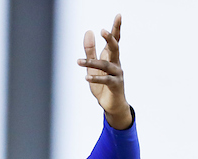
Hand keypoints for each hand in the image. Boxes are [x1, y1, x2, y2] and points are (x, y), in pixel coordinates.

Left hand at [78, 14, 131, 129]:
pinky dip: (95, 78)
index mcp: (111, 57)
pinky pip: (105, 80)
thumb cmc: (103, 85)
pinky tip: (86, 77)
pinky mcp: (115, 85)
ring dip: (91, 62)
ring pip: (106, 65)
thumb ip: (90, 50)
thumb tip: (88, 32)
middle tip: (103, 30)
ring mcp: (117, 74)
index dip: (116, 28)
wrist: (112, 104)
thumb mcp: (93, 66)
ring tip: (79, 61)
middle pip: (115, 48)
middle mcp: (116, 63)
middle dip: (110, 38)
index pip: (115, 40)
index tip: (118, 15)